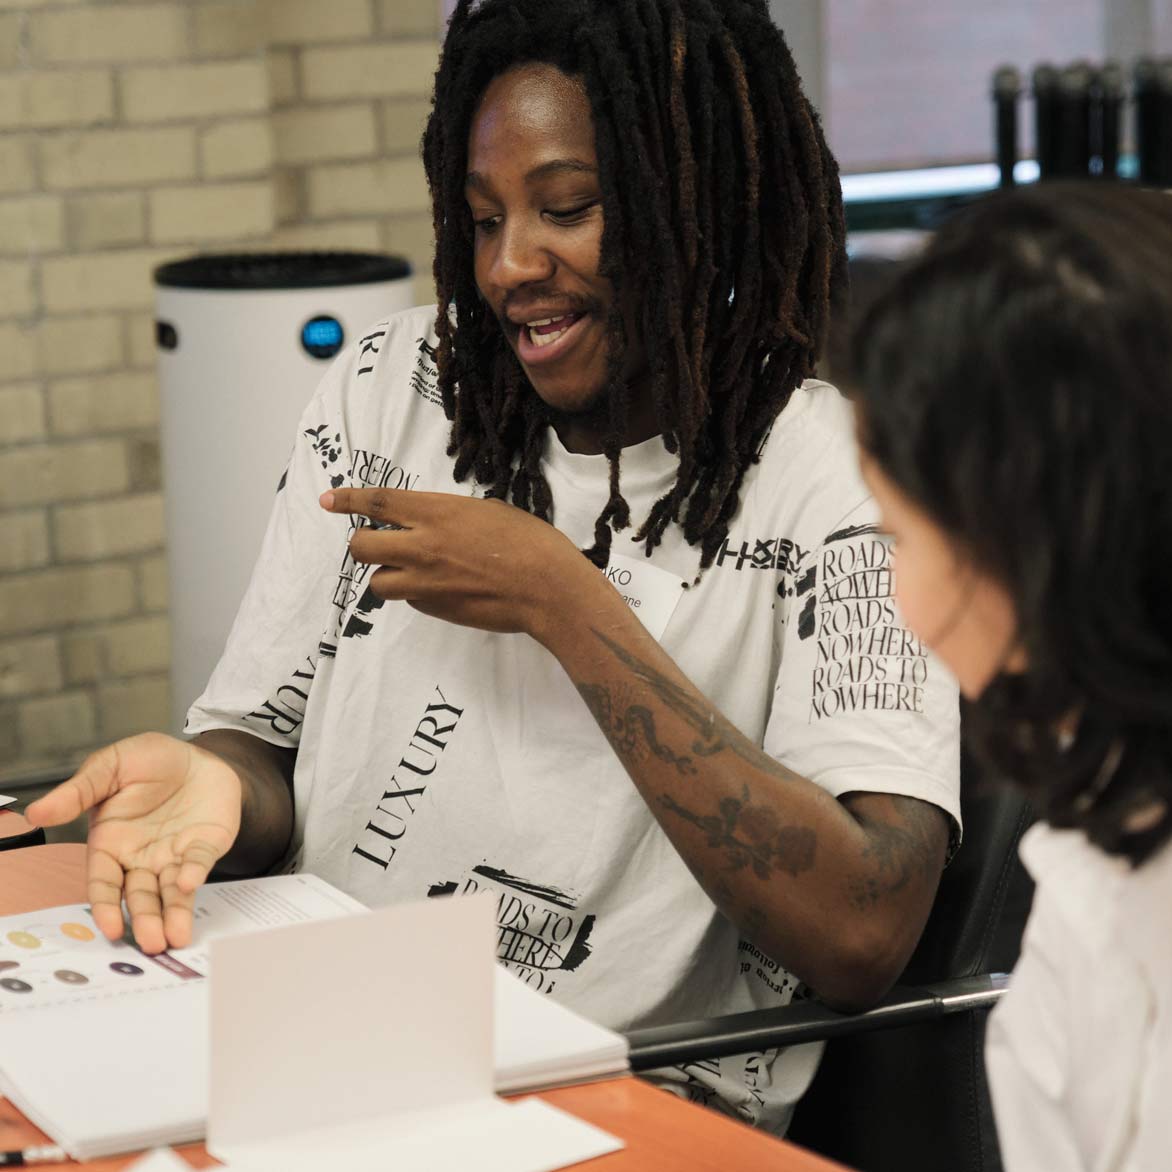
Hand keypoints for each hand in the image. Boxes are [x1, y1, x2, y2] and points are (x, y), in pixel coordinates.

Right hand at [24, 733, 241, 952]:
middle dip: (145, 920)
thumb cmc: (148, 762)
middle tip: (151, 944)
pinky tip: (189, 882)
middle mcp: (142, 858)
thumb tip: (35, 813)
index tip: (110, 928)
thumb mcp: (109, 768)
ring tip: (175, 938)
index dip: (105, 906)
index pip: (104, 883)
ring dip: (173, 913)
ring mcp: (175, 855)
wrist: (196, 754)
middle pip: (139, 896)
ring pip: (170, 892)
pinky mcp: (206, 845)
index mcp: (111, 844)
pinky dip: (196, 873)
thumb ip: (77, 792)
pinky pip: (200, 862)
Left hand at [321, 486, 602, 641]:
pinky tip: (442, 587)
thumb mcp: (487, 512)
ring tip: (410, 569)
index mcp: (437, 513)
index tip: (328, 500)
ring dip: (386, 573)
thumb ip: (449, 516)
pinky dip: (415, 591)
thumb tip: (433, 524)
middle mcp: (422, 546)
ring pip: (378, 581)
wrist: (547, 589)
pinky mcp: (435, 608)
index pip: (378, 503)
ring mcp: (425, 582)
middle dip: (363, 543)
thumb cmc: (529, 542)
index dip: (348, 499)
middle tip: (378, 542)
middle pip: (362, 546)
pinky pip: (409, 598)